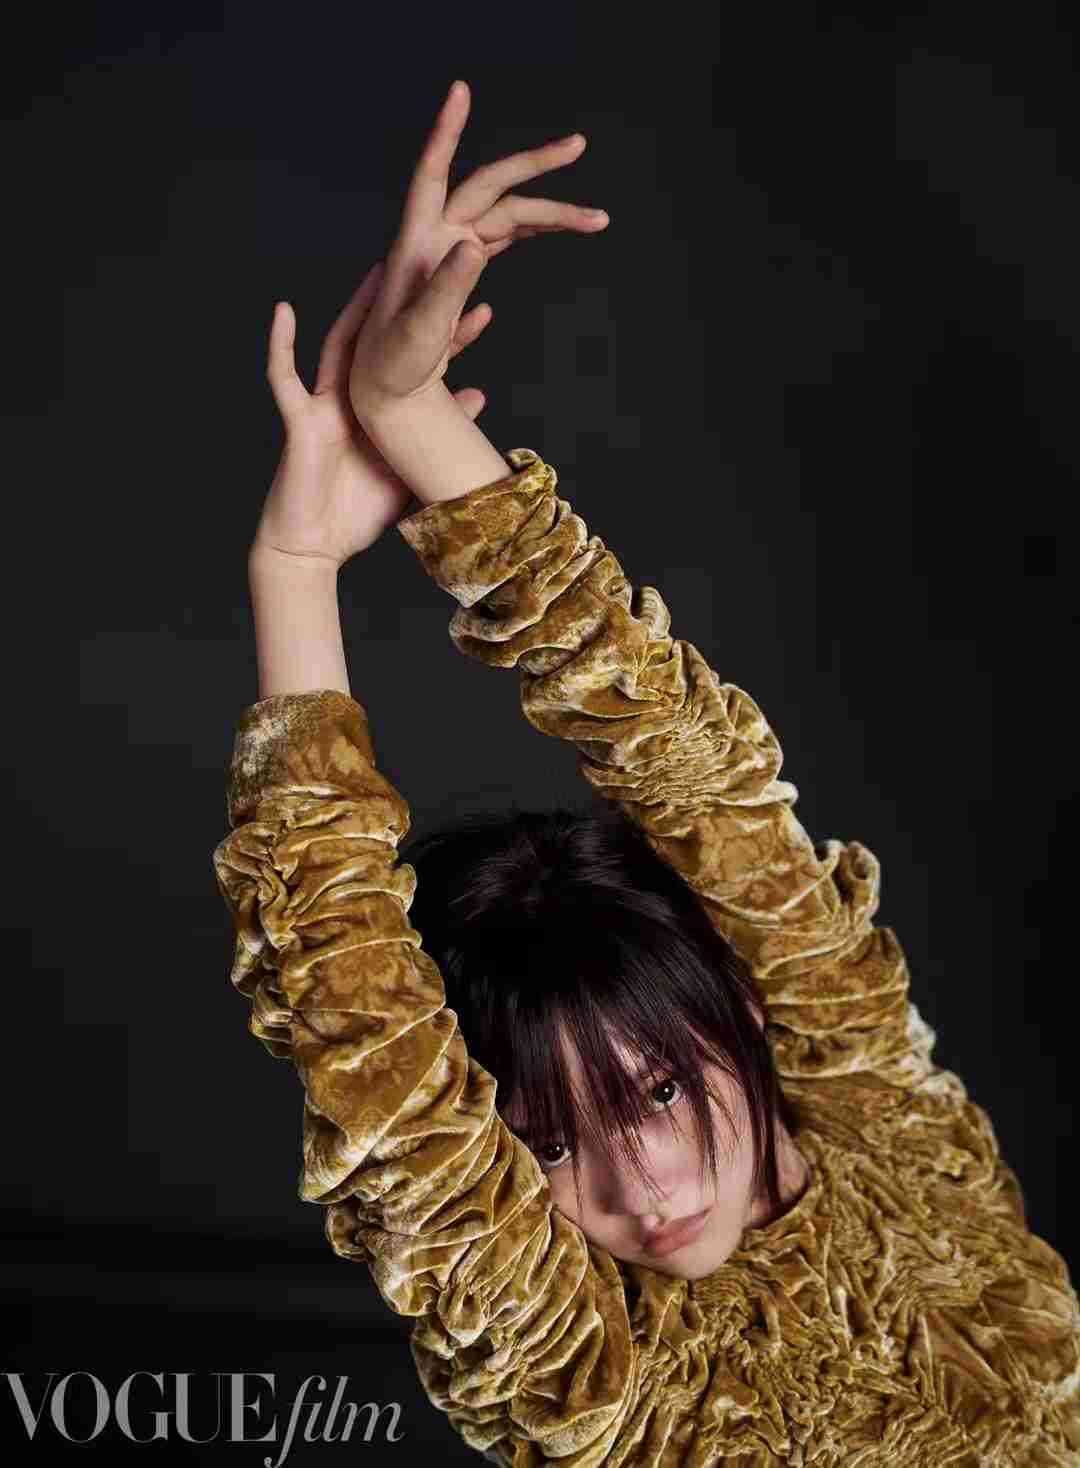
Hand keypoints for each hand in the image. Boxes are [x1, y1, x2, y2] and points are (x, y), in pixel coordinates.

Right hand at [251, 258, 491, 570]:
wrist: (315, 550)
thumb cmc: (355, 516)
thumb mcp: (408, 470)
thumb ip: (435, 435)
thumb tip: (480, 394)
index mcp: (379, 413)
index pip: (416, 367)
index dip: (448, 342)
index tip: (483, 315)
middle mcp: (352, 403)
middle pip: (380, 346)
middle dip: (403, 311)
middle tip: (433, 269)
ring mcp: (323, 409)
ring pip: (337, 348)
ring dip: (354, 311)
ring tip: (375, 272)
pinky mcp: (298, 424)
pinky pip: (284, 379)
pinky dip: (280, 346)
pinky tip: (283, 311)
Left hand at [349, 78, 608, 414]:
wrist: (386, 395)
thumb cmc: (395, 367)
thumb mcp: (421, 332)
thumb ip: (447, 290)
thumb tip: (474, 245)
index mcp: (419, 243)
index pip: (434, 173)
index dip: (447, 130)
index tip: (460, 90)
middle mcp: (435, 240)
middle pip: (492, 191)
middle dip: (537, 167)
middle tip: (580, 144)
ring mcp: (448, 256)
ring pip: (505, 219)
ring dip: (549, 216)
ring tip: (597, 220)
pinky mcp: (459, 277)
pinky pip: (500, 245)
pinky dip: (530, 236)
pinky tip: (555, 234)